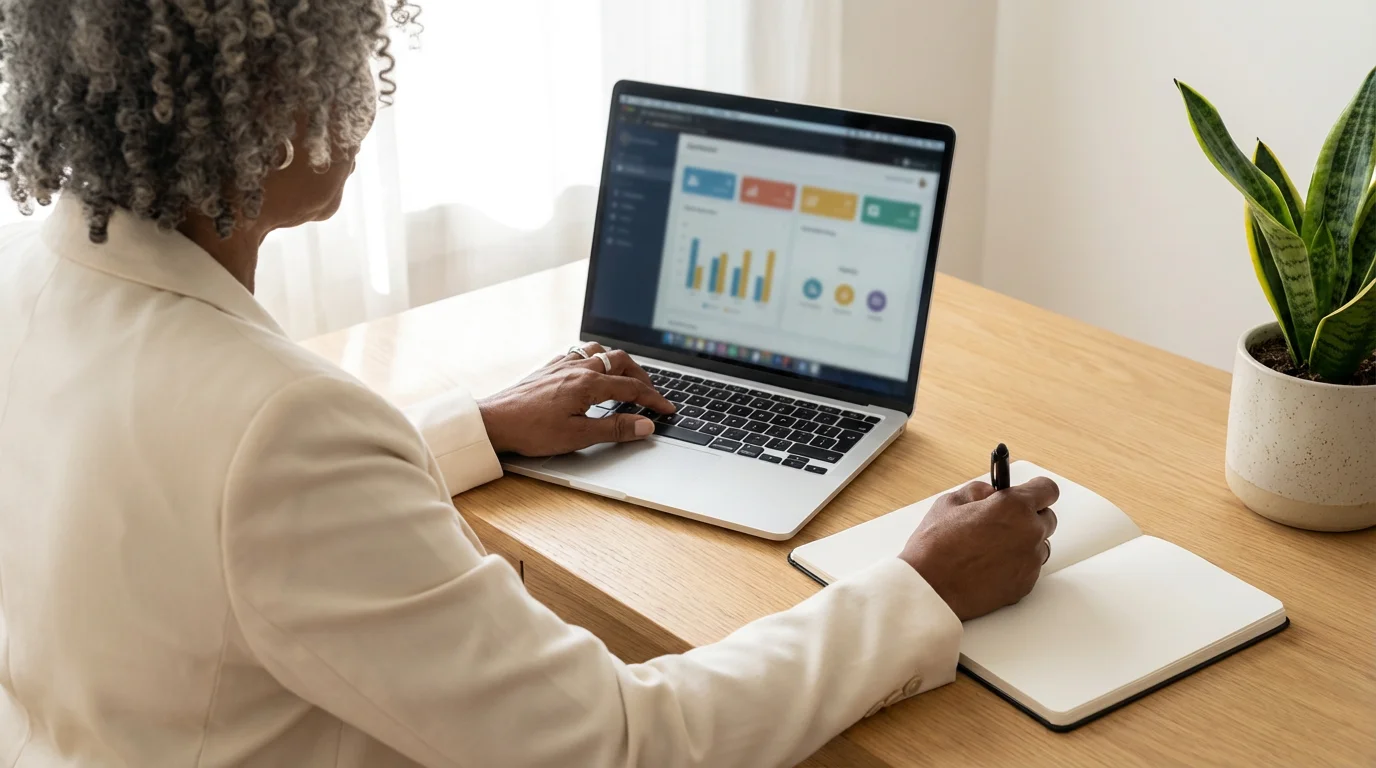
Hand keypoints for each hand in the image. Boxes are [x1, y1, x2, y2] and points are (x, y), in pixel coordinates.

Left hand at [478, 343, 675, 456]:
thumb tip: (645, 426)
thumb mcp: (578, 436)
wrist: (494, 422)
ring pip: (599, 350)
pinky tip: (591, 371)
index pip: (632, 388)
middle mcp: (577, 367)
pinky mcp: (549, 368)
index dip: (654, 400)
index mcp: (588, 383)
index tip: (667, 410)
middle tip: (650, 393)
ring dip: (617, 361)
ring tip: (625, 376)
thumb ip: (615, 429)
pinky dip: (595, 359)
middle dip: (641, 375)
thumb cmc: (531, 430)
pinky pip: (579, 353)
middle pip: (620, 360)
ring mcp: (561, 364)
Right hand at [898, 478, 1058, 620]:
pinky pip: (1029, 569)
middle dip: (1029, 517)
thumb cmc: (935, 547)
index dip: (1037, 490)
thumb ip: (979, 492)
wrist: (930, 589)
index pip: (1047, 490)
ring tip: (993, 548)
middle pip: (1048, 518)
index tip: (1031, 492)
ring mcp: (1030, 562)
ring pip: (1039, 545)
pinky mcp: (1025, 585)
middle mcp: (1029, 533)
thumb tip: (991, 493)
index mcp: (1014, 507)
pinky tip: (990, 566)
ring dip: (1024, 542)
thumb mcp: (950, 503)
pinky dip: (1016, 566)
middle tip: (1003, 522)